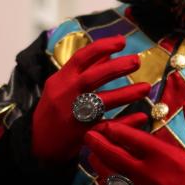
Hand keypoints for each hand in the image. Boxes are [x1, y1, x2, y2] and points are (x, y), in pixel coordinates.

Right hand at [31, 36, 149, 165]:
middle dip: (116, 67)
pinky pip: (106, 127)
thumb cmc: (54, 108)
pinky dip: (124, 122)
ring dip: (125, 94)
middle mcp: (66, 95)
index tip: (122, 41)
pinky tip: (141, 116)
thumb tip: (107, 51)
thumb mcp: (63, 85)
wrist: (38, 143)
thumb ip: (85, 69)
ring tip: (145, 88)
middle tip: (136, 60)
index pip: (81, 58)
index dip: (102, 47)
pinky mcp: (81, 135)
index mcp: (61, 80)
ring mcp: (72, 116)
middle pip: (92, 78)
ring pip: (101, 102)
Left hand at [85, 113, 184, 184]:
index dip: (115, 130)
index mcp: (166, 156)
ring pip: (110, 177)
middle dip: (98, 144)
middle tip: (88, 136)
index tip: (108, 125)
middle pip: (113, 156)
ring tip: (92, 155)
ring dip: (99, 164)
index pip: (131, 139)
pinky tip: (104, 180)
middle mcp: (148, 175)